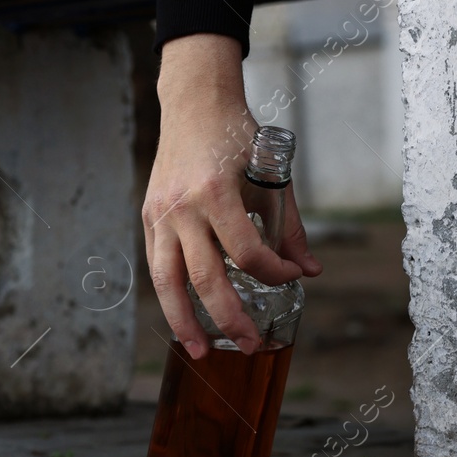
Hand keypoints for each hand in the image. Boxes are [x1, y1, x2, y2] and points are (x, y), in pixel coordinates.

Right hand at [142, 34, 321, 356]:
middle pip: (205, 278)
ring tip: (198, 352)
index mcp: (217, 193)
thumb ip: (289, 227)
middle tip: (249, 345)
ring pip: (167, 281)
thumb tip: (308, 272)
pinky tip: (182, 316)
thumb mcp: (273, 175)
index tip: (290, 276)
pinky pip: (157, 264)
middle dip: (229, 318)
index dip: (274, 273)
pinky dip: (170, 294)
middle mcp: (183, 207)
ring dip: (183, 321)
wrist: (194, 104)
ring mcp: (160, 213)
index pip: (248, 254)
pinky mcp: (149, 216)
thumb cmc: (238, 136)